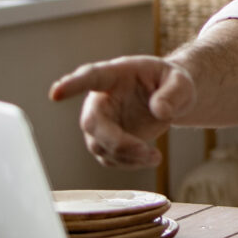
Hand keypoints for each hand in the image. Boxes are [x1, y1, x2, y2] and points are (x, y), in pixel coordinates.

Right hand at [49, 56, 195, 168]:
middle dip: (115, 141)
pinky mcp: (107, 141)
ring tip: (155, 156)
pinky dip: (129, 163)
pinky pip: (109, 158)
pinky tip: (149, 158)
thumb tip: (160, 111)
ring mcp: (102, 121)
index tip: (56, 93)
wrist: (171, 98)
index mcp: (115, 74)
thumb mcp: (181, 82)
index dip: (72, 85)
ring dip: (125, 156)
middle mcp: (101, 98)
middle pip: (92, 122)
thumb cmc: (171, 83)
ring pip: (99, 145)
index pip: (90, 77)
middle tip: (145, 151)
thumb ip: (173, 93)